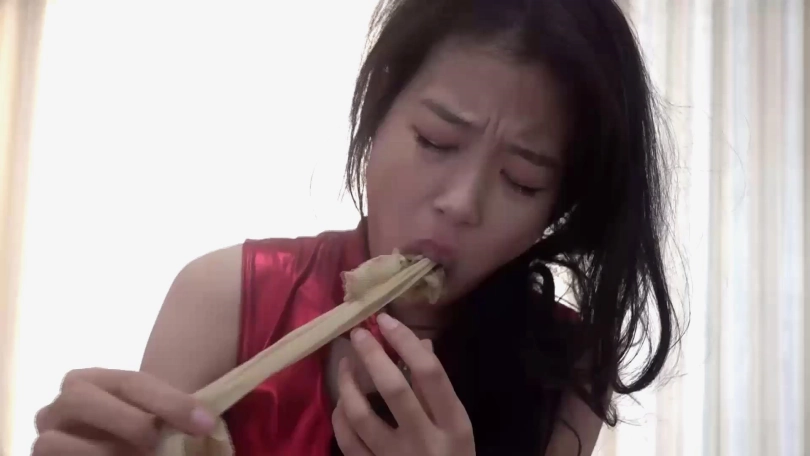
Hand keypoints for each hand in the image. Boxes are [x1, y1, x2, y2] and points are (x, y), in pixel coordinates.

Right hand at [33, 368, 216, 455]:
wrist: (117, 445)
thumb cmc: (140, 430)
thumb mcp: (157, 418)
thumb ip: (173, 415)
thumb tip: (204, 423)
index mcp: (94, 380)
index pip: (131, 381)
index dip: (171, 402)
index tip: (205, 422)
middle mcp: (63, 402)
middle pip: (80, 398)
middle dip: (127, 420)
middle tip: (157, 441)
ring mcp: (46, 433)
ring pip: (53, 441)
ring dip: (100, 453)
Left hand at [332, 313, 475, 455]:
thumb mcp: (457, 428)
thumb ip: (438, 389)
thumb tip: (421, 342)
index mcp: (454, 426)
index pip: (430, 375)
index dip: (405, 342)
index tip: (386, 321)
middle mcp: (426, 442)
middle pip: (394, 390)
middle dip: (372, 356)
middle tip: (356, 334)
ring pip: (361, 416)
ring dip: (347, 385)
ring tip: (343, 364)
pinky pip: (348, 443)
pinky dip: (340, 418)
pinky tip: (341, 403)